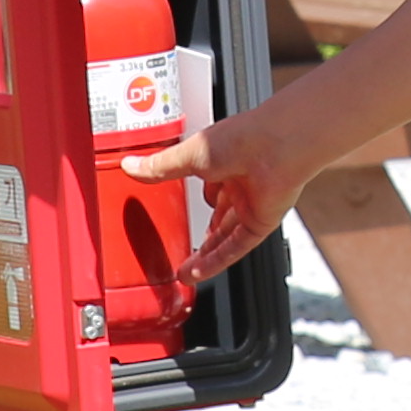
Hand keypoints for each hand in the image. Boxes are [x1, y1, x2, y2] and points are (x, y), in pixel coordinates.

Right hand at [117, 105, 286, 274]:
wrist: (278, 145)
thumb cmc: (244, 137)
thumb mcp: (190, 154)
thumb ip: (161, 167)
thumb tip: (132, 166)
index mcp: (224, 161)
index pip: (206, 186)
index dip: (190, 199)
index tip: (174, 211)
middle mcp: (240, 184)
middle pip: (217, 217)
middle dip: (200, 234)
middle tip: (180, 248)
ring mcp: (251, 204)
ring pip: (226, 237)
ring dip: (205, 255)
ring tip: (183, 271)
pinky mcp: (261, 222)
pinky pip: (237, 247)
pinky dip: (218, 261)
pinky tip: (199, 273)